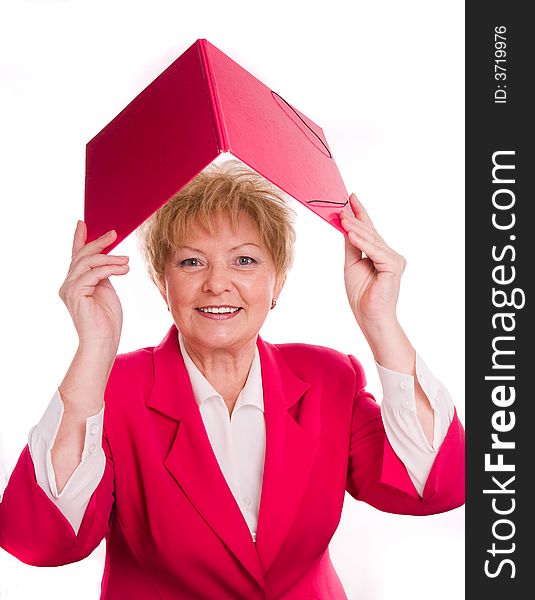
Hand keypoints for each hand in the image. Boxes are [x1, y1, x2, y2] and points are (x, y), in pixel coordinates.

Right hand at [58, 221, 129, 351]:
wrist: (103, 342)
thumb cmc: (107, 320)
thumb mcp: (106, 290)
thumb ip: (103, 275)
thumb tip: (110, 259)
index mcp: (75, 283)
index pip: (76, 256)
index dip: (79, 239)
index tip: (83, 223)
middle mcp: (68, 284)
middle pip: (82, 255)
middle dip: (98, 242)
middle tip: (114, 234)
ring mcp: (69, 289)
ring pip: (88, 262)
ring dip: (110, 258)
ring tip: (126, 261)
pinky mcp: (76, 294)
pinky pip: (93, 273)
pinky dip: (110, 268)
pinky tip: (124, 269)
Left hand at [339, 193, 406, 330]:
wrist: (369, 317)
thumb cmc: (361, 295)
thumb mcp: (352, 265)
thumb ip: (352, 246)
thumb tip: (347, 227)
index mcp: (381, 255)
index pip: (369, 230)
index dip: (360, 213)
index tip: (351, 197)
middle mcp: (390, 255)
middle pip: (370, 232)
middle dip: (356, 217)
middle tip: (342, 204)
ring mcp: (394, 260)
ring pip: (371, 240)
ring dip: (355, 227)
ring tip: (342, 217)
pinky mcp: (393, 266)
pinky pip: (374, 251)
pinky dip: (361, 242)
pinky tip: (350, 233)